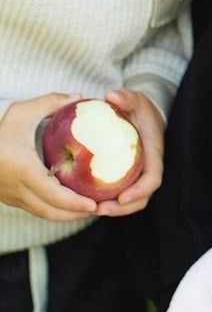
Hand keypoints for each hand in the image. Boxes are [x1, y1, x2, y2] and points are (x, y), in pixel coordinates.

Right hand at [0, 94, 96, 219]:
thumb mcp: (22, 112)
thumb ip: (51, 102)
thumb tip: (80, 97)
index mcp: (24, 170)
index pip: (52, 195)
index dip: (74, 203)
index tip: (94, 203)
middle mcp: (17, 188)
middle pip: (50, 211)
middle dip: (76, 214)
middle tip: (100, 208)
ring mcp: (12, 197)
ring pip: (43, 213)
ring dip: (66, 214)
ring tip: (90, 208)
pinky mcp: (11, 199)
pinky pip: (36, 208)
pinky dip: (55, 209)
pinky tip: (72, 203)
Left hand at [94, 89, 164, 215]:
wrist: (143, 114)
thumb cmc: (140, 108)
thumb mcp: (135, 99)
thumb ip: (126, 97)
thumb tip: (110, 95)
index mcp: (153, 153)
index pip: (153, 178)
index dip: (140, 191)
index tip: (122, 198)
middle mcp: (148, 168)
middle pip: (143, 196)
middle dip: (123, 208)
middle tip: (98, 209)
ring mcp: (139, 174)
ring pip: (133, 200)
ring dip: (114, 209)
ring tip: (92, 210)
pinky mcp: (128, 177)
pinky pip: (121, 194)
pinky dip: (108, 201)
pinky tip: (88, 201)